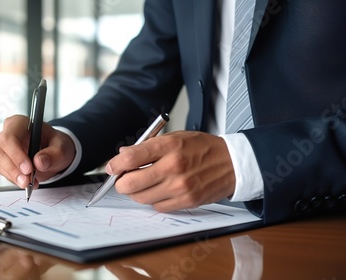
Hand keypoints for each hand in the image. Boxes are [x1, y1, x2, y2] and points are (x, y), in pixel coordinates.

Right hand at [0, 115, 75, 188]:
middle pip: (1, 152)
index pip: (10, 137)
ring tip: (30, 184)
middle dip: (14, 169)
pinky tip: (28, 182)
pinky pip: (4, 172)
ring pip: (0, 164)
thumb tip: (39, 162)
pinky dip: (16, 180)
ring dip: (14, 176)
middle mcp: (7, 133)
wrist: (55, 153)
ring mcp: (3, 148)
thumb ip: (54, 154)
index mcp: (19, 123)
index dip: (16, 154)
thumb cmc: (56, 144)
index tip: (29, 168)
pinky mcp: (4, 161)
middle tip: (27, 181)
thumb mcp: (61, 147)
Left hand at [105, 130, 235, 211]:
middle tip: (123, 179)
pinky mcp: (186, 201)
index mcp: (169, 146)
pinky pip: (158, 207)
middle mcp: (173, 167)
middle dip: (121, 183)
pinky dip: (154, 200)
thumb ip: (148, 146)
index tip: (112, 167)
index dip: (115, 165)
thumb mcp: (176, 137)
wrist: (233, 163)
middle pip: (130, 183)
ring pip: (141, 198)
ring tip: (145, 183)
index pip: (131, 158)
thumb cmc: (203, 148)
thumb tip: (123, 155)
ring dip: (137, 192)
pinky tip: (161, 190)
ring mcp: (180, 187)